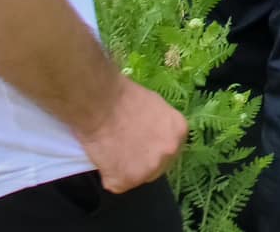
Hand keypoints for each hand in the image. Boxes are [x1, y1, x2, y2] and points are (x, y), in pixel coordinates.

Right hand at [76, 77, 187, 193]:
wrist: (101, 102)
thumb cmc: (122, 97)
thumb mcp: (153, 106)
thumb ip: (158, 126)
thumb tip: (150, 135)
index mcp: (179, 132)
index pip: (169, 150)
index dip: (151, 149)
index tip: (139, 144)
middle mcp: (169, 153)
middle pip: (156, 167)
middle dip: (141, 162)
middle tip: (123, 150)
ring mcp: (149, 170)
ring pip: (136, 177)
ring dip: (124, 169)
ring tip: (110, 151)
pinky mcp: (126, 181)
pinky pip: (115, 183)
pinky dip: (107, 174)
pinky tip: (102, 158)